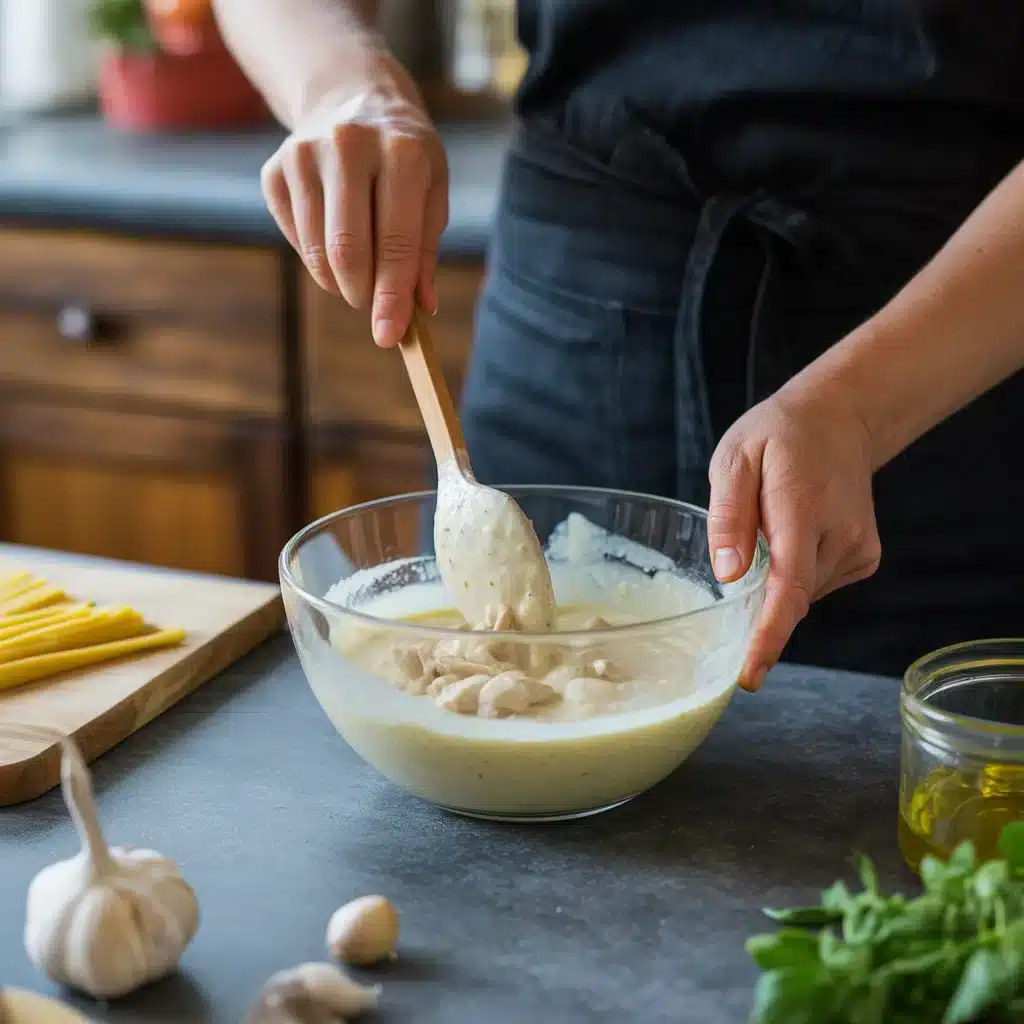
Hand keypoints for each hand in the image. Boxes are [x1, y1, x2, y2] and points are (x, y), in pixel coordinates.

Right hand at [261, 53, 448, 346]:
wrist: (352, 97)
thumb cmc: (404, 157)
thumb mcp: (432, 192)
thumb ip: (424, 251)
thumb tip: (418, 309)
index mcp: (401, 151)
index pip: (396, 241)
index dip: (393, 296)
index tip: (389, 337)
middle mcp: (349, 145)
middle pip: (348, 251)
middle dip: (363, 294)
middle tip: (374, 304)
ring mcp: (303, 155)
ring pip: (318, 252)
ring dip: (341, 281)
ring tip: (360, 272)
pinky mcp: (274, 170)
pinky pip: (297, 241)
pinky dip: (319, 260)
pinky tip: (335, 239)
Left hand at [707, 379, 881, 691]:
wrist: (840, 418)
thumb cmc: (779, 436)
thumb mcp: (734, 459)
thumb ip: (728, 517)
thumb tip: (729, 577)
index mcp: (802, 507)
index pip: (789, 587)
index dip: (768, 635)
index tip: (749, 673)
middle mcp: (840, 534)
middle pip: (789, 596)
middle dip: (755, 598)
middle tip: (738, 554)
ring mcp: (859, 548)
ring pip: (802, 594)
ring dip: (775, 578)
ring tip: (771, 524)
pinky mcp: (864, 558)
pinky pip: (816, 585)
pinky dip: (795, 573)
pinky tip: (793, 536)